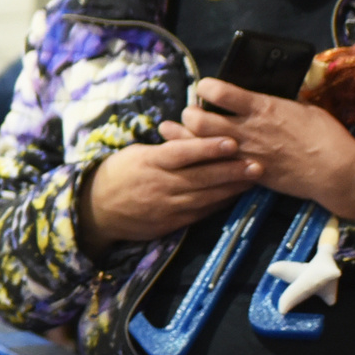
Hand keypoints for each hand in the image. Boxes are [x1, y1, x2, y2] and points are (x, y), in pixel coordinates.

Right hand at [75, 136, 257, 251]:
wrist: (97, 210)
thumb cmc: (118, 174)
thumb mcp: (136, 153)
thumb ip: (165, 147)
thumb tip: (191, 132)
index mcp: (150, 162)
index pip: (182, 153)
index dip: (208, 148)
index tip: (231, 141)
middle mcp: (160, 185)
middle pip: (201, 177)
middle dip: (231, 170)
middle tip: (258, 162)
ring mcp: (167, 206)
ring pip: (205, 196)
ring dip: (232, 188)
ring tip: (254, 178)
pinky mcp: (171, 222)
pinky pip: (200, 212)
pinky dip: (219, 204)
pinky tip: (235, 195)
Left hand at [168, 79, 354, 219]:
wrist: (335, 172)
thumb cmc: (326, 135)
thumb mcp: (303, 108)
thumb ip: (278, 103)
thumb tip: (266, 98)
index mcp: (262, 107)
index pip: (218, 92)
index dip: (206, 87)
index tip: (207, 88)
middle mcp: (247, 129)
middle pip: (197, 120)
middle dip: (189, 114)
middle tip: (194, 114)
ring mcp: (245, 153)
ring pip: (200, 145)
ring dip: (191, 138)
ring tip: (193, 135)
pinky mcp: (247, 174)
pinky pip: (216, 167)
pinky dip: (207, 161)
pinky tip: (207, 158)